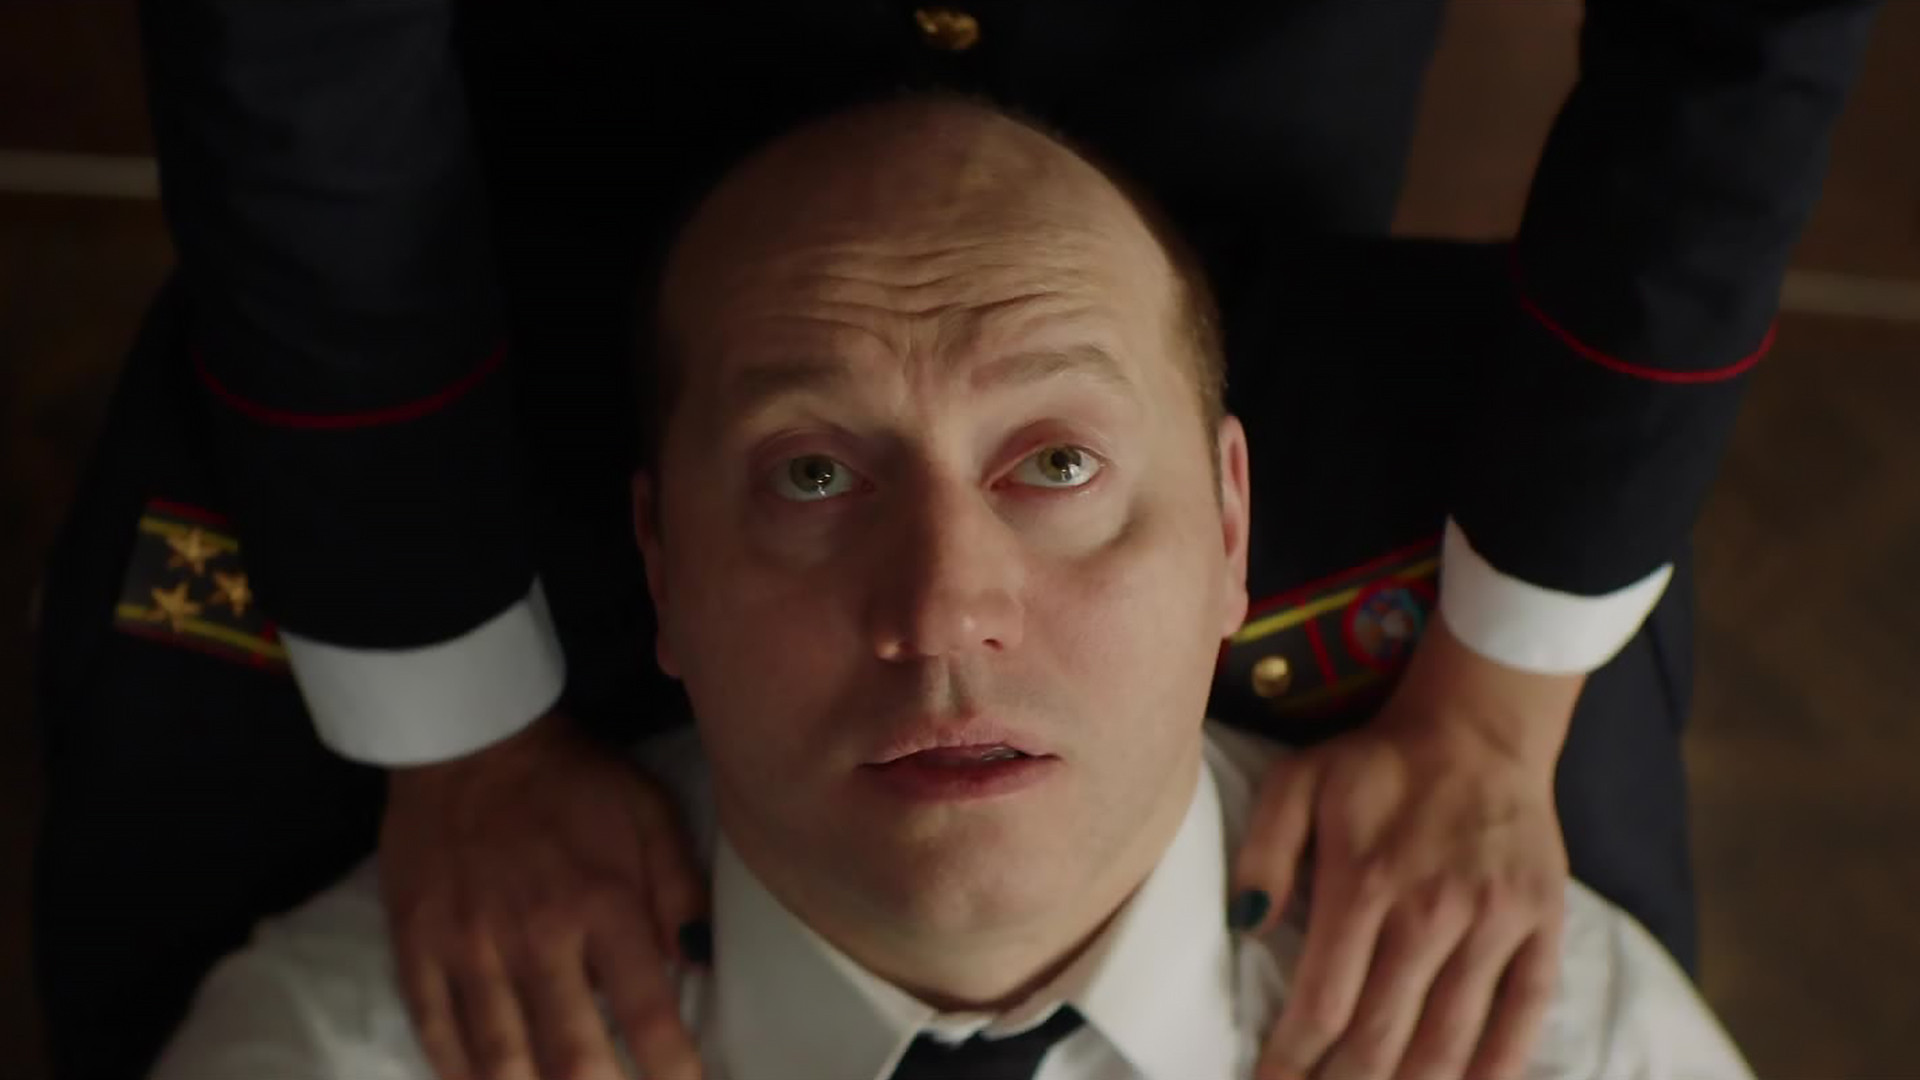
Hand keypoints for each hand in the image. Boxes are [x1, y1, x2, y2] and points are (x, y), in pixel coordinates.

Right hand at [379, 711, 706, 1079]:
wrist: (469, 738)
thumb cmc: (572, 779)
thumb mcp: (649, 813)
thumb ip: (681, 890)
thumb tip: (701, 964)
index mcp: (603, 904)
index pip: (648, 1013)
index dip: (673, 1069)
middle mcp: (537, 937)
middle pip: (572, 1055)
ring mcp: (470, 946)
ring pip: (501, 1057)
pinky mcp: (417, 945)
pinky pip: (437, 1030)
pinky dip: (460, 1070)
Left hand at [1233, 617, 1580, 1079]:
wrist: (1480, 729)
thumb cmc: (1378, 763)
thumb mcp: (1298, 781)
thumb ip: (1263, 851)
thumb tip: (1247, 925)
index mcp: (1364, 881)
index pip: (1324, 1002)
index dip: (1293, 1060)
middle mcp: (1430, 912)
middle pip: (1380, 1037)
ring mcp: (1493, 924)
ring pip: (1448, 1042)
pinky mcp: (1541, 927)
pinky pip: (1523, 1016)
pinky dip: (1495, 1069)